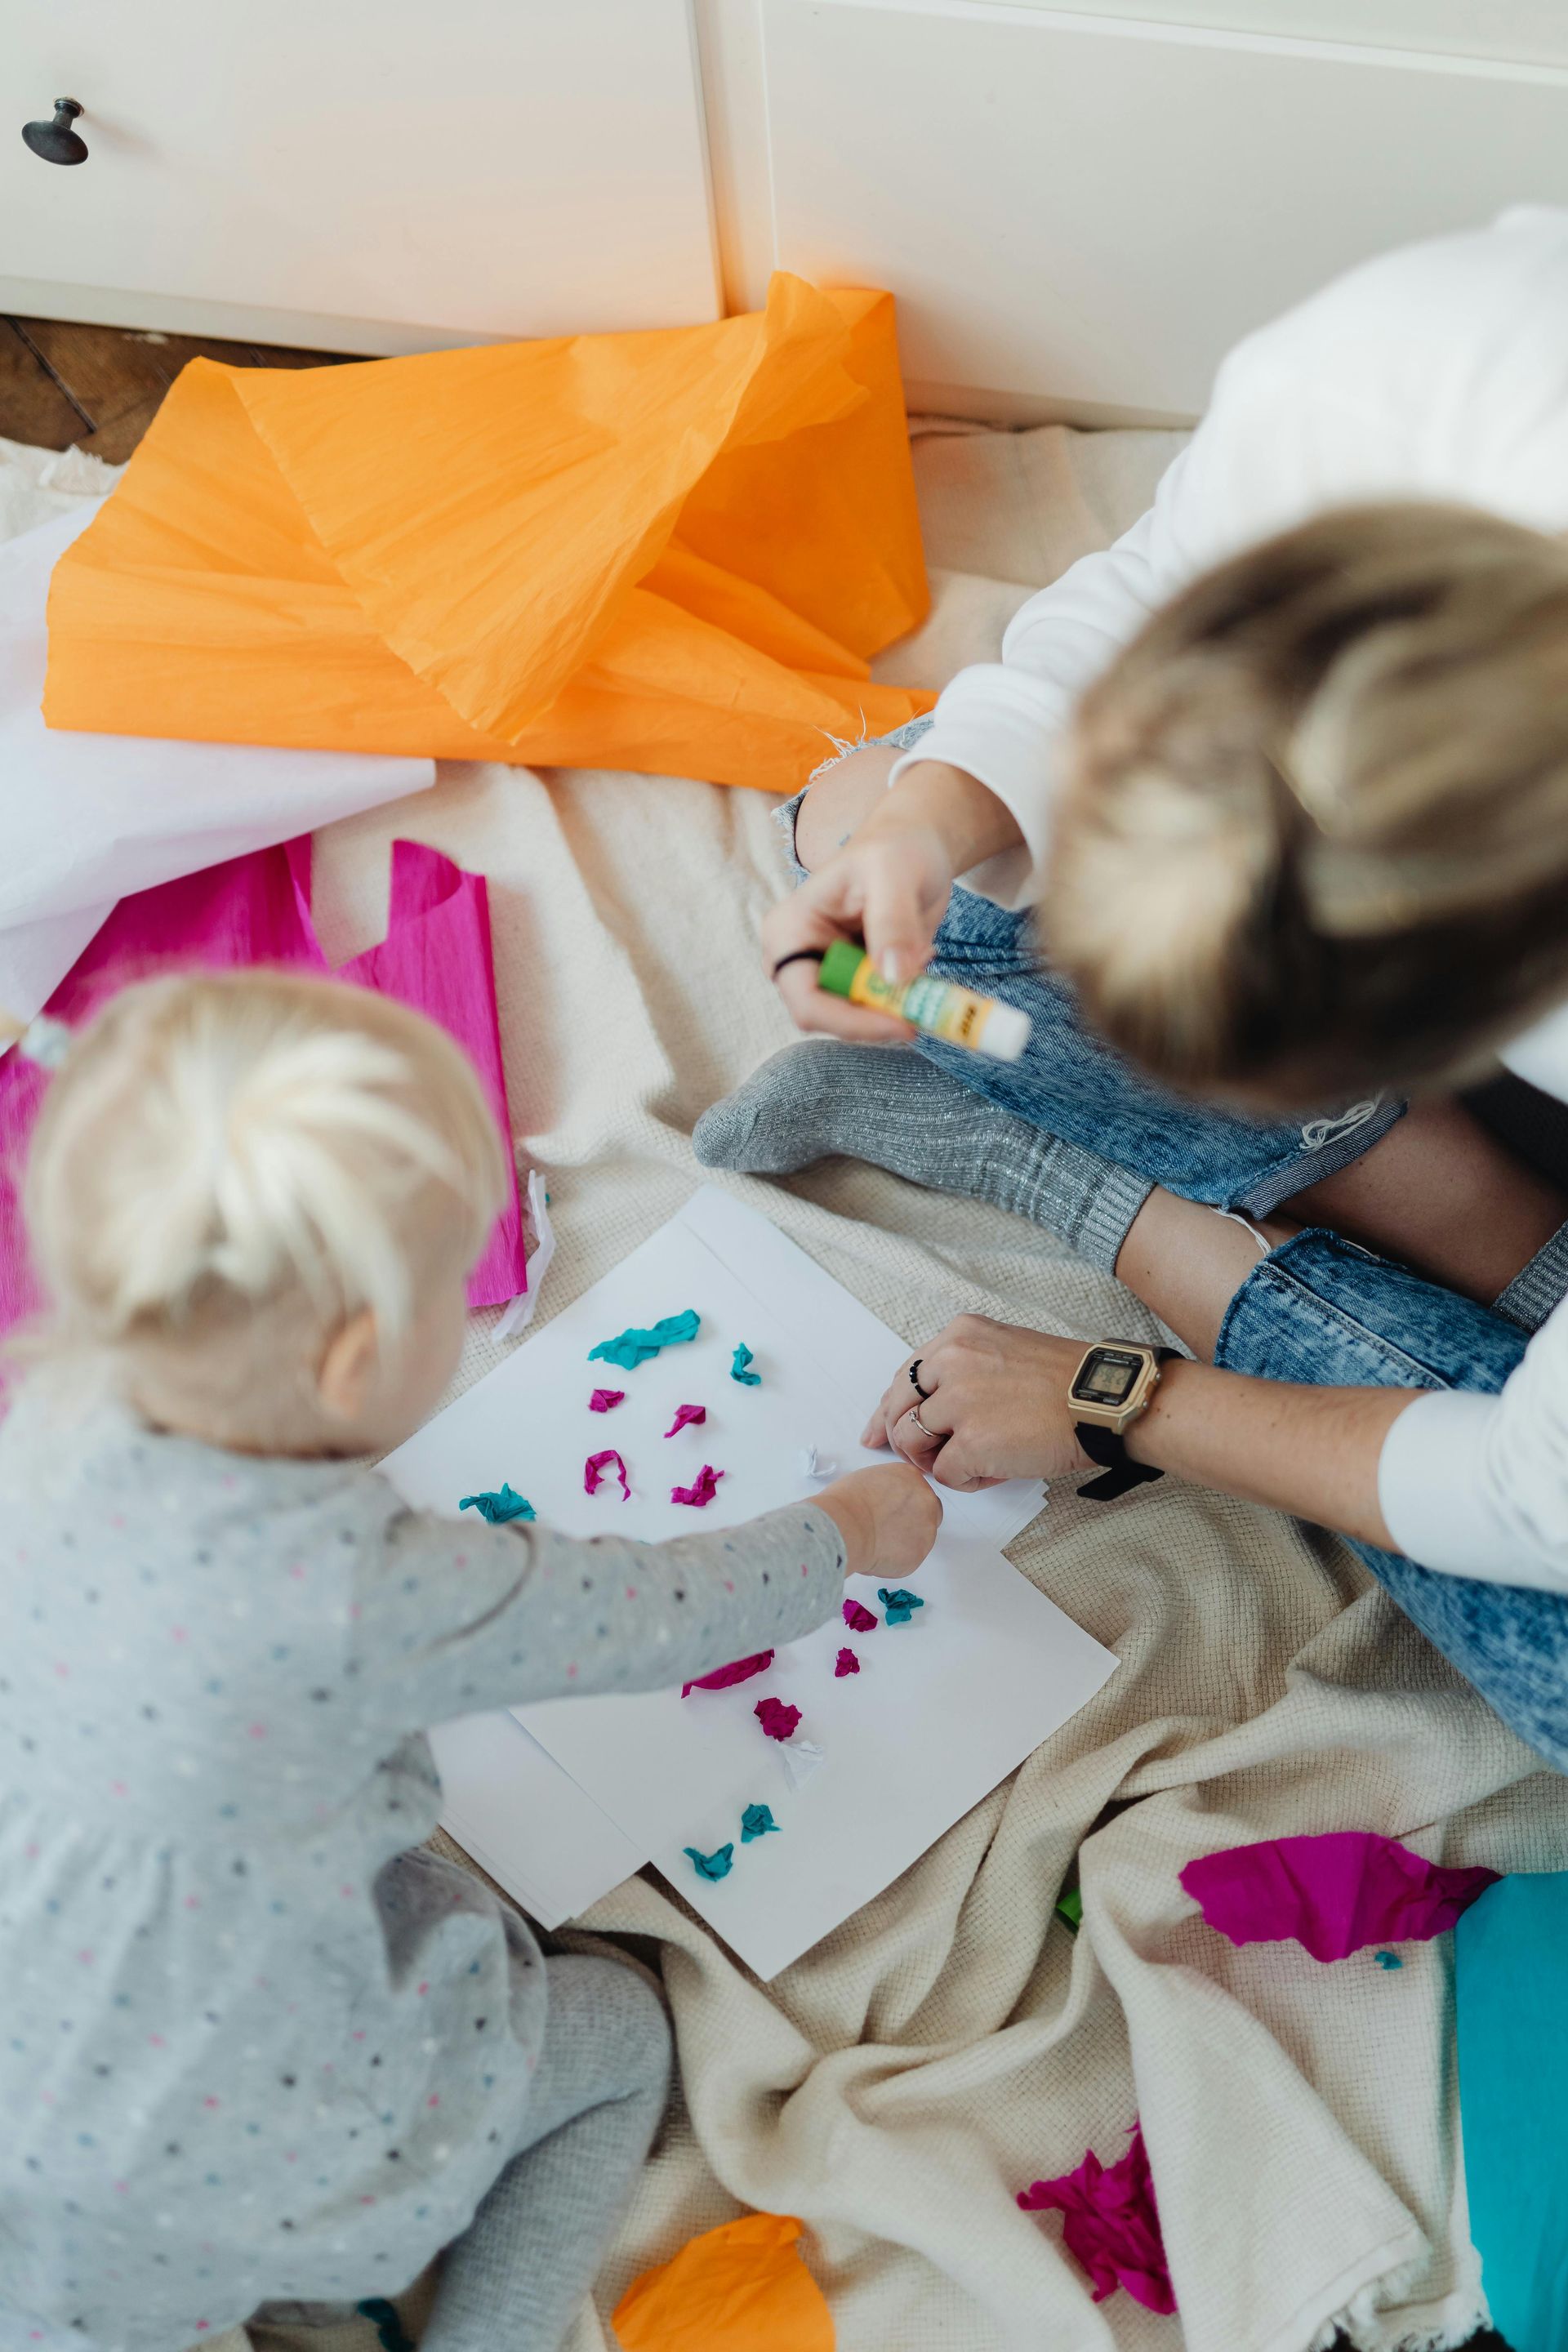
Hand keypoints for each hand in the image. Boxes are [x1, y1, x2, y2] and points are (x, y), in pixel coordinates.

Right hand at [764, 759, 1023, 1041]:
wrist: (914, 846)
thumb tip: (894, 977)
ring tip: (922, 954)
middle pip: (832, 1019)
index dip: (852, 1022)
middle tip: (925, 1003)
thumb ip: (892, 921)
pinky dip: (907, 997)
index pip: (807, 1001)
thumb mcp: (892, 873)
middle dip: (879, 1018)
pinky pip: (881, 1011)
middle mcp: (800, 961)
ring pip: (860, 1020)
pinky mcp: (857, 982)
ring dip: (898, 1006)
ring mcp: (829, 974)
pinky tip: (920, 956)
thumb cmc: (893, 848)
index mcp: (788, 932)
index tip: (903, 1023)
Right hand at [815, 1463, 942, 1580]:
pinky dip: (896, 1560)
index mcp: (912, 1477)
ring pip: (920, 1539)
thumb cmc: (847, 1501)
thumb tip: (885, 1503)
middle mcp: (926, 1501)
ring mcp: (926, 1529)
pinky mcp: (919, 1555)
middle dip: (913, 1522)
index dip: (904, 1504)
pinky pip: (909, 1559)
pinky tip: (876, 1554)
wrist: (845, 1526)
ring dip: (904, 1542)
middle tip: (888, 1529)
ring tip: (876, 1542)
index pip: (919, 1491)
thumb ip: (888, 1489)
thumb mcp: (870, 1479)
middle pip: (929, 1514)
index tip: (890, 1512)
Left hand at [862, 1316, 1096, 1489]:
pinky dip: (965, 1480)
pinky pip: (944, 1473)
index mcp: (959, 1336)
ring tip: (973, 1461)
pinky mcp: (971, 1441)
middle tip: (923, 1459)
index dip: (888, 1410)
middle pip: (898, 1409)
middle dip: (903, 1440)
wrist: (1103, 1401)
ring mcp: (959, 1401)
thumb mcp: (1004, 1350)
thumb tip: (930, 1409)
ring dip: (936, 1461)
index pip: (905, 1375)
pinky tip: (993, 1472)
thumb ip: (963, 1369)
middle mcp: (951, 1361)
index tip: (877, 1432)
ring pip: (912, 1441)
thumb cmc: (1066, 1382)